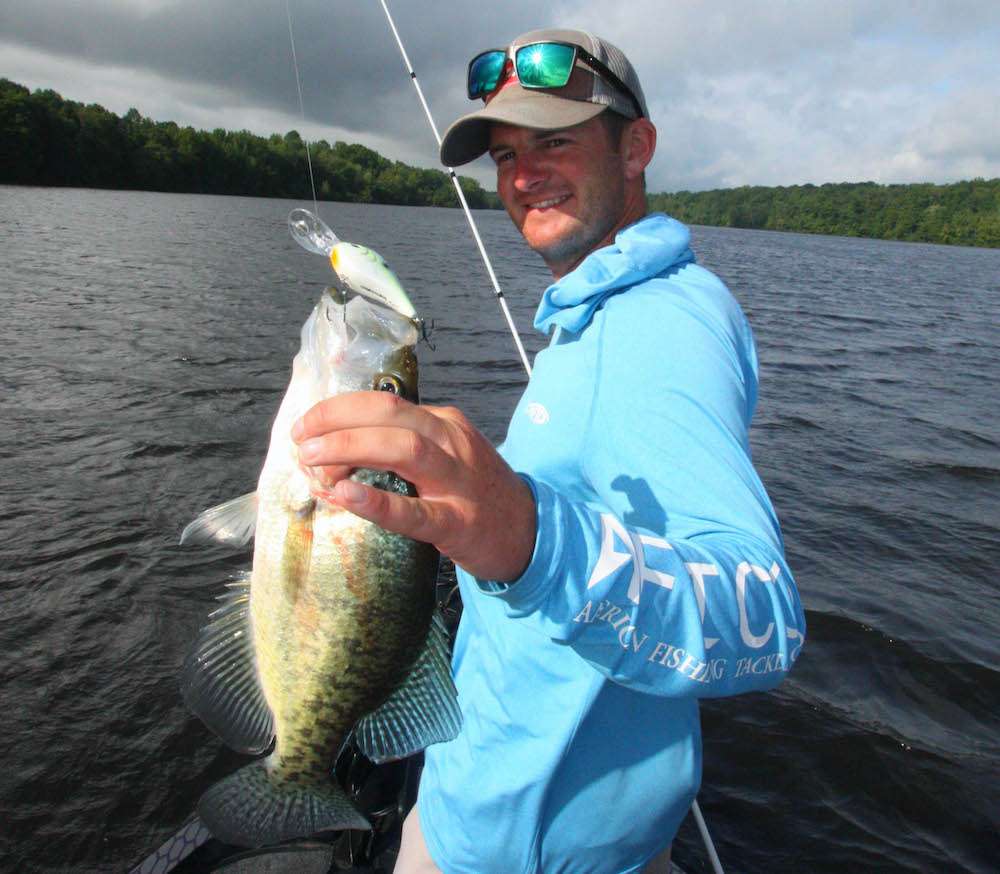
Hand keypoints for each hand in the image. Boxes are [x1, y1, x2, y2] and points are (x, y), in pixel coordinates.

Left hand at [292, 391, 535, 582]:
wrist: (530, 531)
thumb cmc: (475, 493)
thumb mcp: (445, 454)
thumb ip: (399, 446)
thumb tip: (333, 451)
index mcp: (443, 423)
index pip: (384, 403)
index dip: (338, 410)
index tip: (306, 426)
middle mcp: (452, 441)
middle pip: (390, 414)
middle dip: (336, 420)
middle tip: (301, 441)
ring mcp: (458, 481)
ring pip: (403, 448)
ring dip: (351, 448)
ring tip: (314, 464)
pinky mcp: (459, 522)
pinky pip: (415, 512)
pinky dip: (377, 503)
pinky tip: (346, 497)